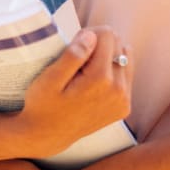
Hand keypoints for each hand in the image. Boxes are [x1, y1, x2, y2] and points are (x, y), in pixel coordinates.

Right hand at [18, 26, 132, 158]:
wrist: (48, 136)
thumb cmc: (43, 104)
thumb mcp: (50, 78)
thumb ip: (72, 55)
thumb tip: (92, 36)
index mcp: (101, 79)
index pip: (107, 34)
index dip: (88, 35)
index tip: (74, 48)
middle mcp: (119, 90)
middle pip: (118, 43)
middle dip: (98, 45)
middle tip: (77, 61)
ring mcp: (124, 100)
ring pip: (125, 56)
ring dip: (106, 57)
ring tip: (85, 71)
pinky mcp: (124, 106)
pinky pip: (126, 73)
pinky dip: (111, 70)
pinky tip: (94, 81)